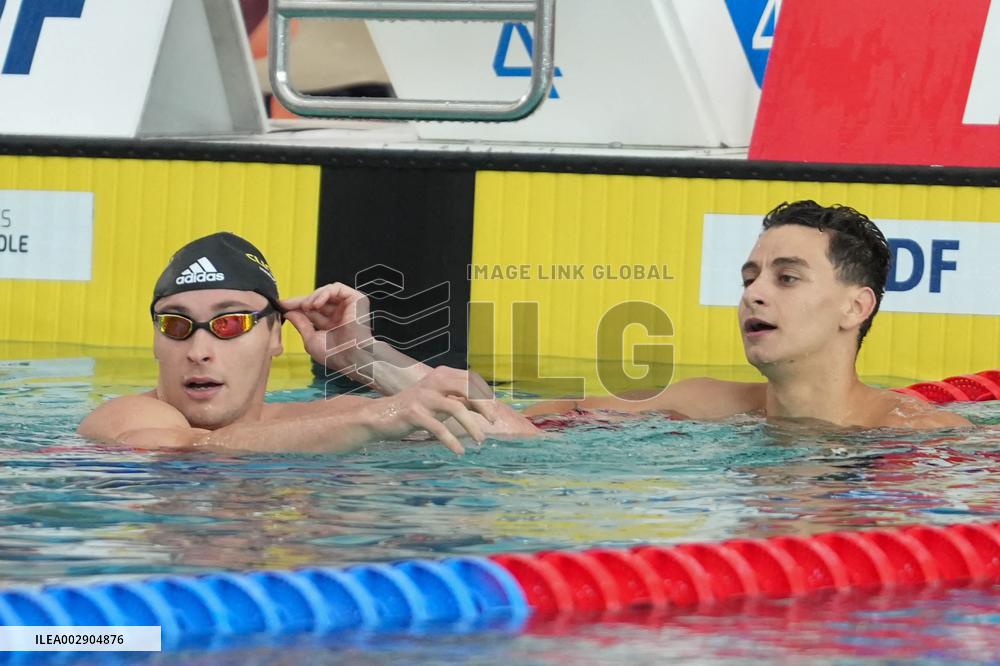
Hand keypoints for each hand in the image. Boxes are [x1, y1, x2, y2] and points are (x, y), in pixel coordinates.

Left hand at [281, 283, 371, 369]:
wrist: (350, 357)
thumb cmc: (334, 354)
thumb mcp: (311, 339)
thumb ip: (301, 324)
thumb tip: (289, 312)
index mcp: (332, 323)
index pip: (314, 309)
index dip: (298, 306)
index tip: (283, 305)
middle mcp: (341, 313)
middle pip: (318, 299)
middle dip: (302, 300)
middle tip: (289, 304)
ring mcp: (348, 305)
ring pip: (327, 291)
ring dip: (313, 297)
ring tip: (306, 307)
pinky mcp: (356, 299)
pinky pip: (337, 288)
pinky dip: (324, 293)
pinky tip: (316, 304)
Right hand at [362, 366, 499, 453]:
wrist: (381, 415)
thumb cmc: (416, 408)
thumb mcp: (440, 400)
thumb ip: (459, 399)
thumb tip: (487, 406)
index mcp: (442, 375)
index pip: (471, 379)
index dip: (485, 394)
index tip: (493, 411)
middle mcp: (434, 381)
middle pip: (468, 388)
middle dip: (484, 405)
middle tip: (492, 422)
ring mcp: (424, 397)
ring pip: (456, 408)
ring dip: (472, 426)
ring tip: (480, 440)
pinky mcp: (414, 413)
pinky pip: (439, 428)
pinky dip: (452, 441)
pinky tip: (459, 451)